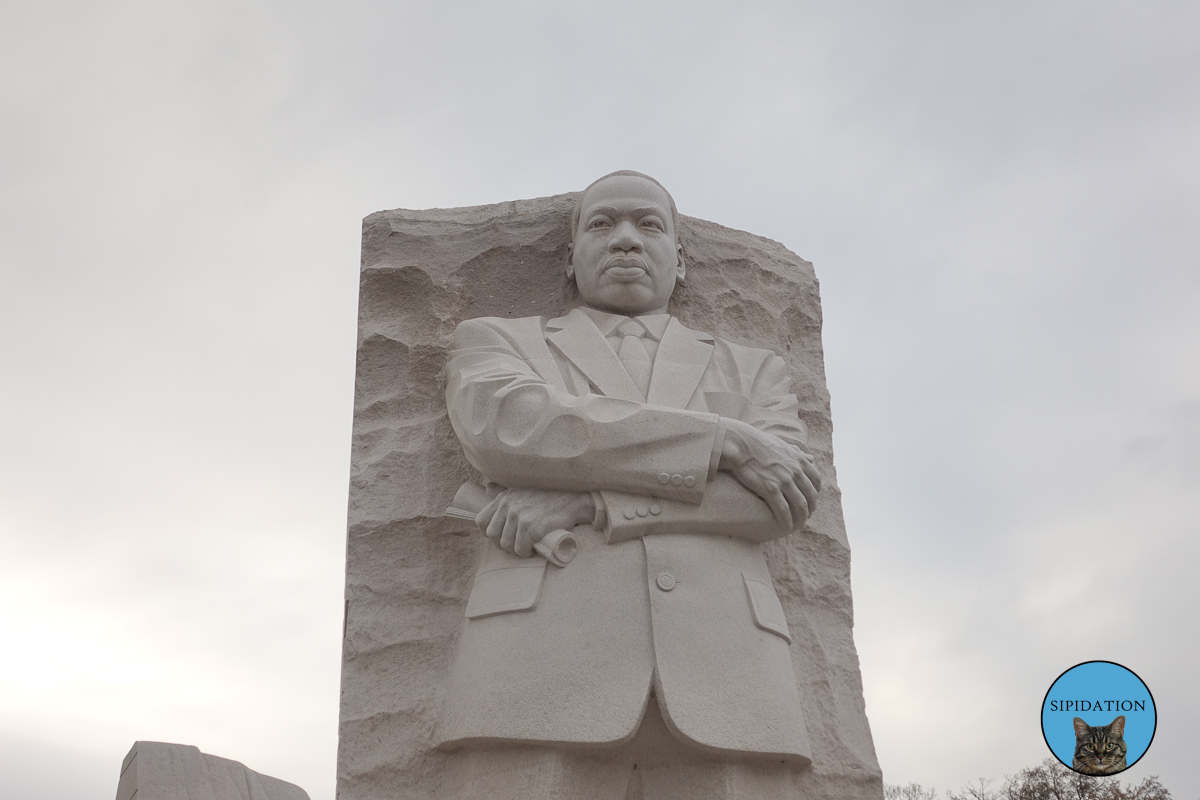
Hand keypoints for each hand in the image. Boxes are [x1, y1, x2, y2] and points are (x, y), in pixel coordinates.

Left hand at [476, 489, 594, 557]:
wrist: (574, 499)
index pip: (481, 521)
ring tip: (528, 547)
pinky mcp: (533, 527)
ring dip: (517, 551)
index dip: (489, 534)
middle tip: (518, 545)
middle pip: (493, 536)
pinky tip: (534, 549)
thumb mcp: (522, 488)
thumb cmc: (549, 496)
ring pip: (507, 545)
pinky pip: (521, 549)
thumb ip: (504, 489)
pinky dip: (527, 553)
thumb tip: (487, 488)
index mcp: (504, 498)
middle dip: (504, 545)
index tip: (501, 538)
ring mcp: (520, 516)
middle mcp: (509, 505)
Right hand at [717, 418, 821, 528]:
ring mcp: (784, 481)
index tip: (811, 501)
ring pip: (800, 505)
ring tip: (798, 526)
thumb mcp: (784, 446)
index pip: (816, 481)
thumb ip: (799, 454)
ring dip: (801, 518)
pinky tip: (786, 527)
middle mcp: (795, 471)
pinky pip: (783, 509)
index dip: (816, 494)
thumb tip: (812, 458)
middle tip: (806, 516)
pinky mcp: (770, 489)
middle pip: (811, 496)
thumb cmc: (759, 443)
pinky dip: (787, 521)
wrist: (740, 444)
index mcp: (799, 460)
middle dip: (811, 509)